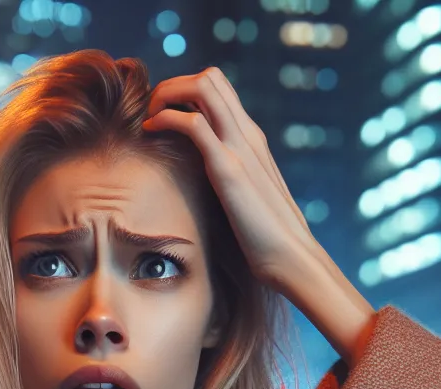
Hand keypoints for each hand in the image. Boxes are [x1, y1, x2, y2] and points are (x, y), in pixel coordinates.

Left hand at [144, 68, 375, 364]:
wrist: (291, 259)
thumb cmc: (268, 241)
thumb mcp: (247, 201)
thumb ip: (231, 185)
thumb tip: (209, 195)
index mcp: (252, 141)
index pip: (221, 92)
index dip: (188, 92)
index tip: (164, 117)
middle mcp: (248, 136)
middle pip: (211, 78)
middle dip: (173, 85)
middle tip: (153, 113)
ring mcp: (240, 148)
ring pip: (203, 87)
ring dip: (167, 93)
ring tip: (149, 118)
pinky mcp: (229, 169)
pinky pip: (193, 124)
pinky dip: (165, 118)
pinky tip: (151, 132)